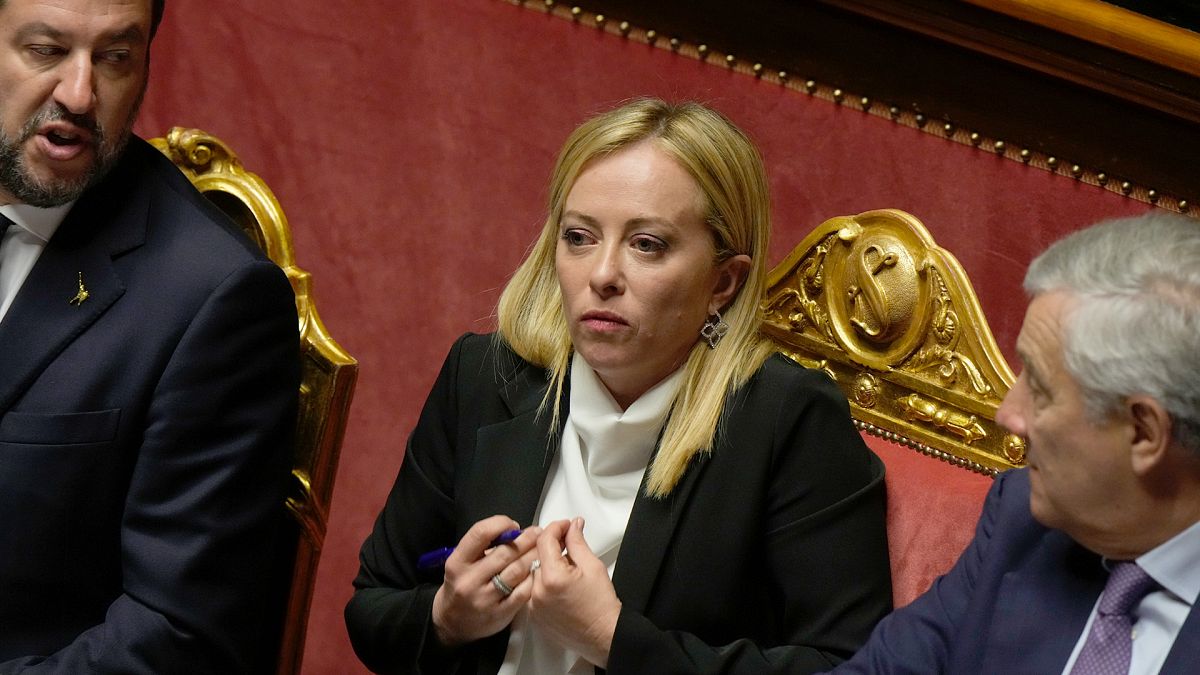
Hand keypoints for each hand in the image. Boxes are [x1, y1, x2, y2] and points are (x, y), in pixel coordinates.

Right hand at [431, 515, 541, 646]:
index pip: (480, 533)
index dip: (501, 523)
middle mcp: (469, 581)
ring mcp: (485, 599)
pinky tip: (536, 572)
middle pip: (505, 553)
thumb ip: (483, 546)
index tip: (513, 525)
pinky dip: (532, 578)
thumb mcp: (461, 562)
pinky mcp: (500, 614)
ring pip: (517, 571)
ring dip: (532, 557)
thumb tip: (514, 531)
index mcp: (457, 563)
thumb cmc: (462, 585)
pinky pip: (523, 592)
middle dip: (526, 539)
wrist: (452, 623)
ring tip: (540, 550)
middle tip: (537, 533)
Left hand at [529, 517, 620, 667]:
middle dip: (552, 545)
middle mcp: (537, 592)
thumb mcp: (593, 565)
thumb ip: (577, 542)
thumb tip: (572, 526)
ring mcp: (533, 605)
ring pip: (534, 572)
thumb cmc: (601, 606)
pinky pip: (533, 589)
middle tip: (569, 543)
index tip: (566, 526)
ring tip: (566, 566)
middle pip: (537, 555)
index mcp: (552, 577)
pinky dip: (543, 581)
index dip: (556, 527)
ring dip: (547, 563)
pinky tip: (560, 583)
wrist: (603, 635)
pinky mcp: (534, 615)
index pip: (545, 540)